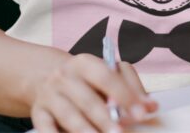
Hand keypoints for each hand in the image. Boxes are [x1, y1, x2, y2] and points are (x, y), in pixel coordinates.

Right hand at [30, 54, 157, 131]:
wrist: (44, 77)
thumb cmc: (85, 80)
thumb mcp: (104, 74)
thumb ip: (128, 88)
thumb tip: (151, 107)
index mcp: (85, 62)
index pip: (107, 76)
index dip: (125, 95)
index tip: (141, 113)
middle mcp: (65, 76)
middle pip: (87, 98)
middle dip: (105, 118)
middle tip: (121, 132)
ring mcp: (50, 95)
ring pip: (68, 114)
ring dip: (85, 130)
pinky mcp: (38, 113)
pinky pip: (46, 128)